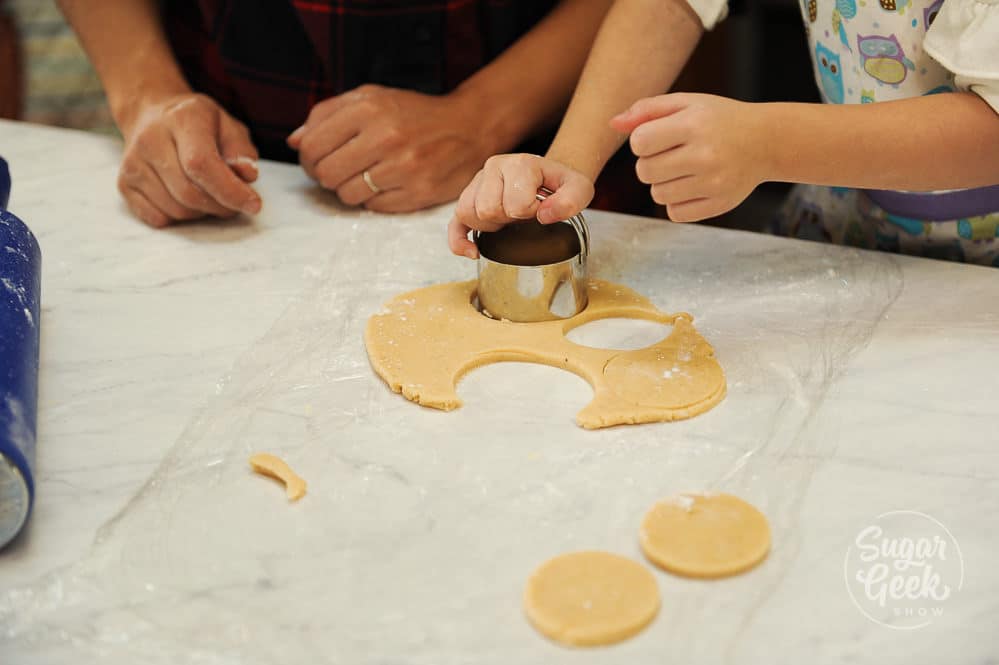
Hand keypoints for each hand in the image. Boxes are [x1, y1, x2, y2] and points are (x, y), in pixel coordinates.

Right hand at [116, 93, 261, 227]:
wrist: (152, 115)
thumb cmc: (199, 125)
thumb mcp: (228, 126)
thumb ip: (241, 150)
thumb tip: (247, 174)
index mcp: (182, 119)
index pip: (201, 164)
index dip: (230, 191)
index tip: (254, 205)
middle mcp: (150, 139)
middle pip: (189, 193)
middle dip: (221, 207)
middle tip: (234, 203)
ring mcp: (133, 163)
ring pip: (176, 209)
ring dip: (203, 213)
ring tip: (212, 197)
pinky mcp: (124, 183)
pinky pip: (158, 218)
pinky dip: (180, 218)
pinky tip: (188, 199)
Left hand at [287, 84, 499, 213]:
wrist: (469, 128)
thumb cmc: (414, 114)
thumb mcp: (371, 98)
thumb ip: (328, 114)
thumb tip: (294, 141)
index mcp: (368, 108)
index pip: (312, 146)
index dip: (307, 159)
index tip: (316, 160)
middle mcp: (385, 137)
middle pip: (326, 174)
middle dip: (325, 176)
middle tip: (338, 172)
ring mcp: (403, 167)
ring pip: (347, 195)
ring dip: (349, 190)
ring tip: (364, 177)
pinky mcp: (418, 193)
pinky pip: (374, 207)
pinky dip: (373, 199)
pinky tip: (385, 185)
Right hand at [447, 154, 594, 258]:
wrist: (549, 176)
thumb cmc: (561, 185)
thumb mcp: (579, 189)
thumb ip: (572, 200)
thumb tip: (544, 216)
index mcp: (520, 164)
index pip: (515, 203)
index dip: (530, 214)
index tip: (541, 209)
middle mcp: (494, 167)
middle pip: (487, 209)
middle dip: (508, 221)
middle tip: (524, 216)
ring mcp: (478, 181)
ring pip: (467, 213)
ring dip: (489, 227)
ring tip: (508, 222)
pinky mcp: (468, 196)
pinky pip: (454, 223)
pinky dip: (459, 241)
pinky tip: (473, 253)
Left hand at [611, 93, 769, 221]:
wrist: (766, 141)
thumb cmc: (719, 120)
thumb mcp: (686, 103)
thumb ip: (647, 110)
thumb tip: (612, 124)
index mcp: (694, 125)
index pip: (639, 143)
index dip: (642, 141)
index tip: (659, 137)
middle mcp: (705, 155)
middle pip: (644, 172)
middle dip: (650, 164)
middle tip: (672, 154)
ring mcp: (713, 183)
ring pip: (657, 195)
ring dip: (663, 184)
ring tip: (684, 169)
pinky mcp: (719, 204)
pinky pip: (674, 213)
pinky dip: (677, 202)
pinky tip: (693, 185)